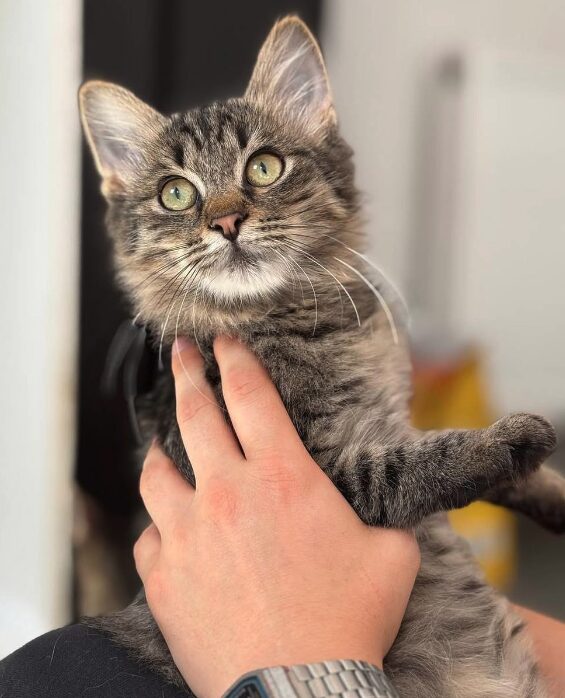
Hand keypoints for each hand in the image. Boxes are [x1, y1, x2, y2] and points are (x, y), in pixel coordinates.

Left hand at [134, 336, 419, 696]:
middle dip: (188, 374)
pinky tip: (167, 530)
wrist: (300, 689)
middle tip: (181, 353)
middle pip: (196, 415)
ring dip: (160, 450)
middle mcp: (228, 494)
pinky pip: (150, 539)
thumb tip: (388, 511)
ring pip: (157, 473)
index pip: (251, 396)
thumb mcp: (390, 556)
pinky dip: (159, 528)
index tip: (224, 341)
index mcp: (283, 478)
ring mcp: (189, 534)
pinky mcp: (166, 577)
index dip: (236, 360)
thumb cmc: (347, 622)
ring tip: (160, 441)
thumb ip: (385, 519)